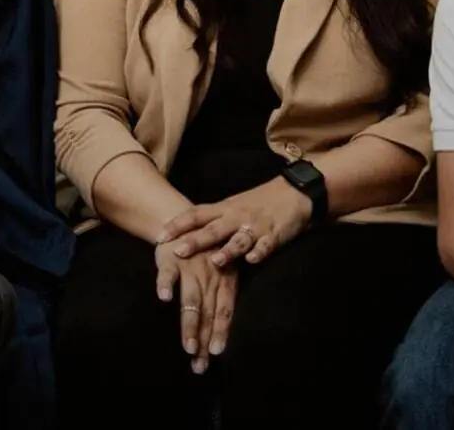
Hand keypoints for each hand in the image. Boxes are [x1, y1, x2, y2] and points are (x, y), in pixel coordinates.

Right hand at [154, 241, 237, 373]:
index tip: (215, 353)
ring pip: (191, 299)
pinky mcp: (171, 259)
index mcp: (224, 281)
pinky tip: (164, 298)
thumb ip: (217, 300)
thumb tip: (216, 334)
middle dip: (203, 339)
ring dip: (189, 323)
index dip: (220, 332)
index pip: (223, 311)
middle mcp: (209, 277)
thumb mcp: (219, 273)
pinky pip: (168, 273)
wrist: (185, 220)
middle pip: (207, 312)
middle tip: (198, 363)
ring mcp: (191, 268)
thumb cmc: (205, 254)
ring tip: (187, 345)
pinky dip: (166, 284)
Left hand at [156, 177, 312, 266]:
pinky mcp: (274, 235)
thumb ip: (212, 219)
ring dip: (227, 251)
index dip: (177, 225)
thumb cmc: (259, 202)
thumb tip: (182, 232)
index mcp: (224, 209)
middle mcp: (236, 216)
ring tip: (215, 261)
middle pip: (212, 230)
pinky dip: (259, 253)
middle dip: (195, 241)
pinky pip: (266, 245)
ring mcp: (255, 226)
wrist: (294, 192)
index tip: (159, 236)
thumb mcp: (232, 206)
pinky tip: (252, 260)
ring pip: (238, 240)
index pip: (196, 215)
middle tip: (177, 251)